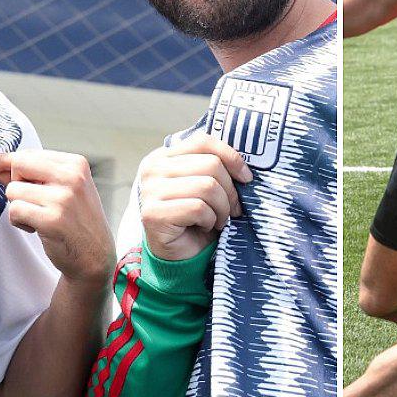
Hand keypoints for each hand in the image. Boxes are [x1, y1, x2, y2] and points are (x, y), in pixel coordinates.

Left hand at [0, 150, 112, 287]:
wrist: (95, 254)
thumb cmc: (76, 221)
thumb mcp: (61, 190)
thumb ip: (32, 176)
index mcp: (76, 164)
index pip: (30, 154)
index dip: (6, 161)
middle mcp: (72, 177)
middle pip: (19, 166)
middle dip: (15, 184)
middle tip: (31, 201)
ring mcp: (63, 198)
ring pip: (13, 191)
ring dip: (18, 207)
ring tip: (38, 217)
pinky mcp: (52, 220)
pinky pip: (15, 211)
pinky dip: (19, 222)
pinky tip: (36, 228)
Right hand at [135, 133, 251, 261]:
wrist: (180, 255)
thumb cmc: (197, 218)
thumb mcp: (207, 184)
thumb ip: (214, 166)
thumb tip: (244, 163)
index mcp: (164, 156)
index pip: (203, 141)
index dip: (231, 157)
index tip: (246, 177)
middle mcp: (152, 169)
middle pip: (211, 164)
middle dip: (230, 190)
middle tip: (232, 209)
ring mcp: (150, 191)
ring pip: (207, 186)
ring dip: (222, 208)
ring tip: (218, 219)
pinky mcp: (153, 214)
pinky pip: (198, 208)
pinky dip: (210, 220)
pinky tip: (204, 226)